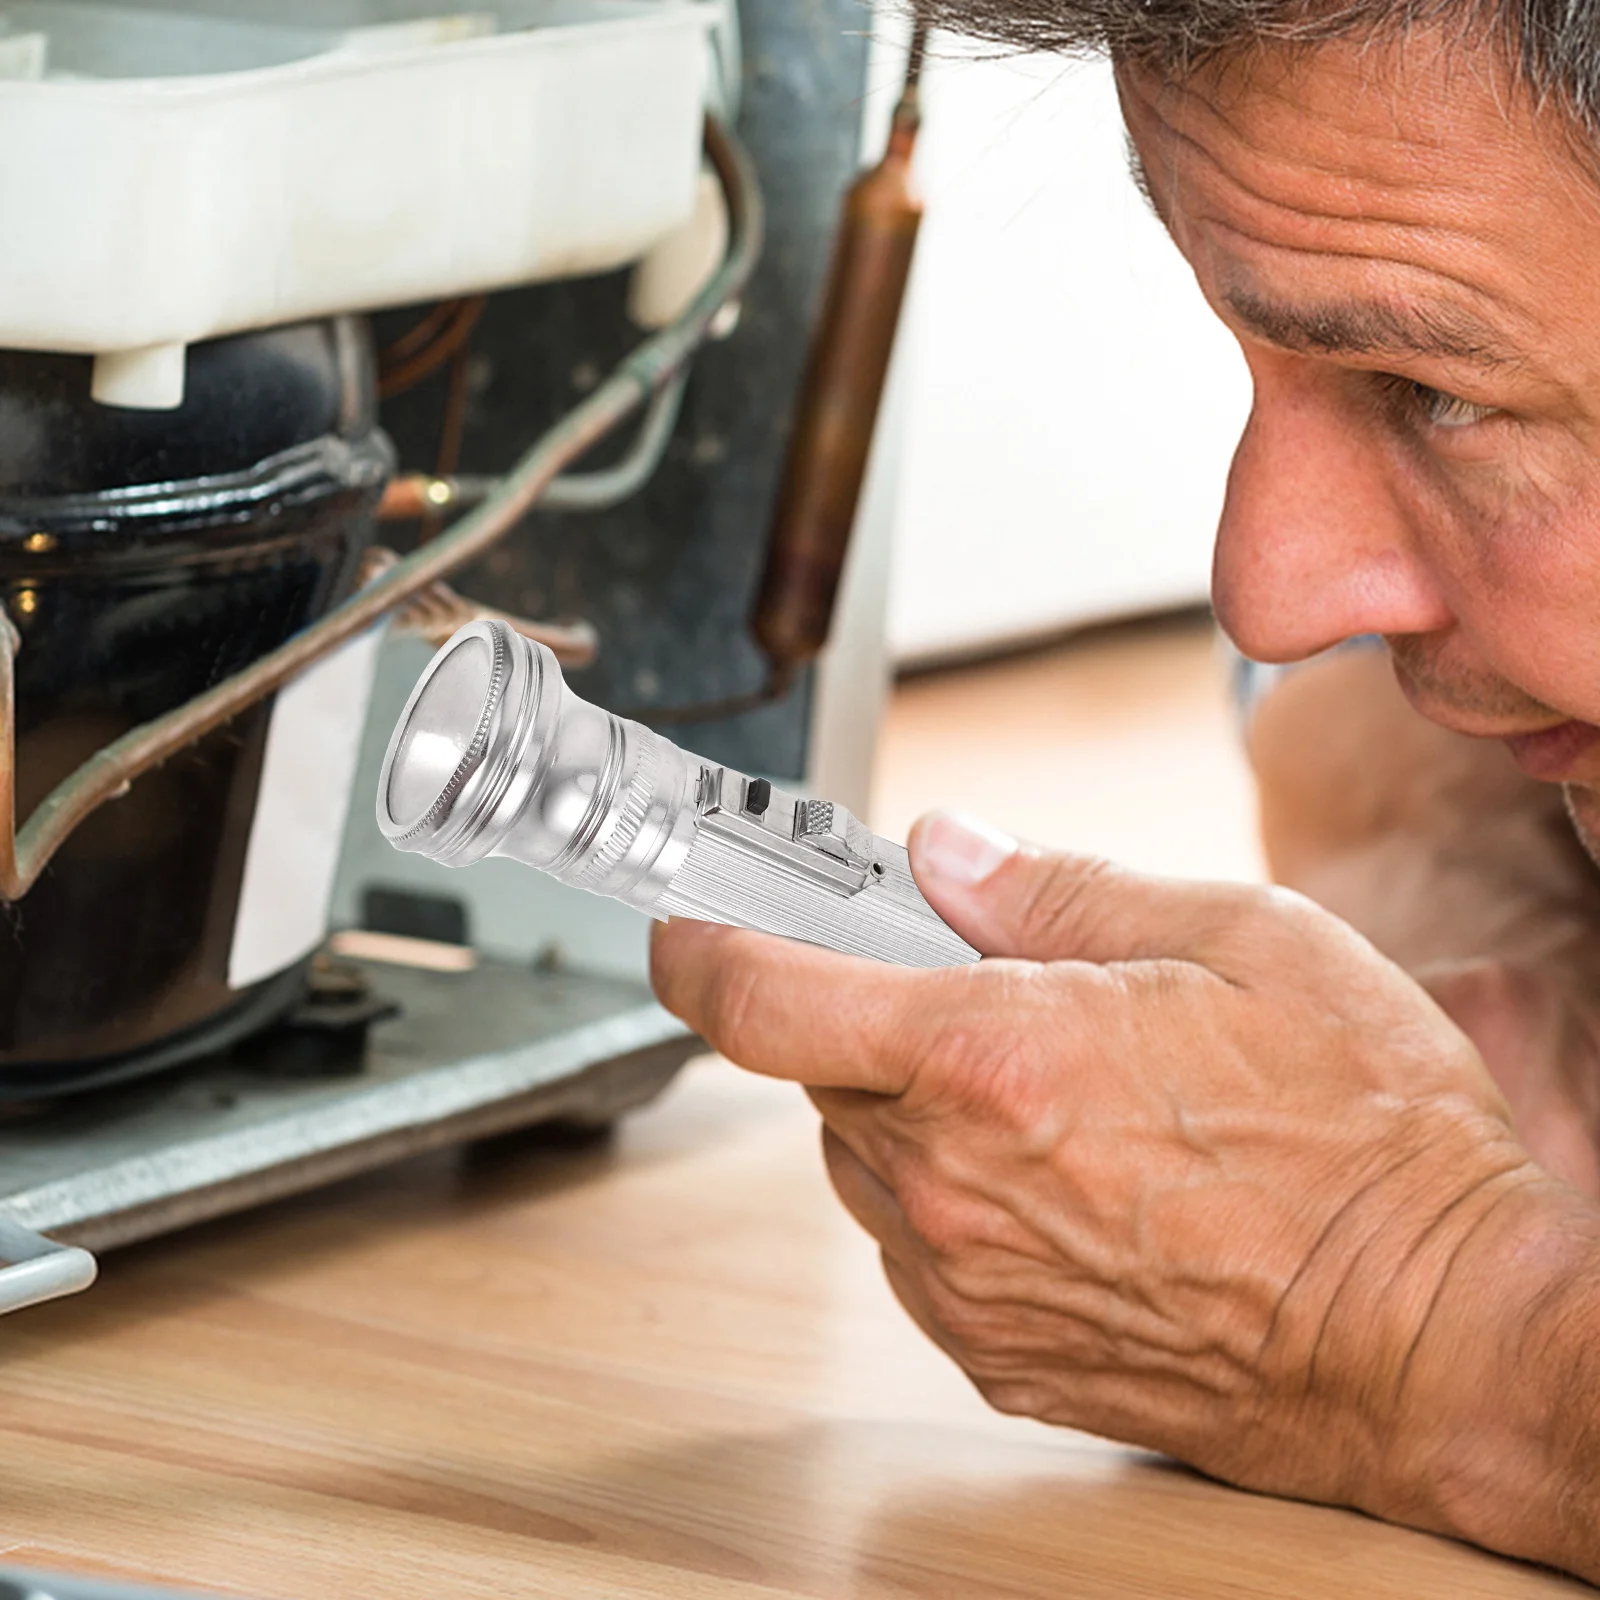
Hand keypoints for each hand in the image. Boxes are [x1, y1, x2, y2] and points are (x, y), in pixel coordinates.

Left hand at [651, 813, 1595, 1562]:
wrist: (1441, 1337)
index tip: (689, 921)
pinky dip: (953, 1193)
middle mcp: (954, 1182)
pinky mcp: (997, 1353)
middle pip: (821, 1071)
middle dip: (871, 1012)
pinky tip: (1070, 1177)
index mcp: (995, 1058)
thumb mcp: (1244, 942)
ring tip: (1059, 1091)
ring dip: (917, 1107)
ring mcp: (968, 1282)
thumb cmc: (1368, 1136)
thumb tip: (947, 852)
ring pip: (866, 1158)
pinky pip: (918, 1244)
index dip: (702, 947)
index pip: (763, 999)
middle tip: (977, 985)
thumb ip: (1065, 890)